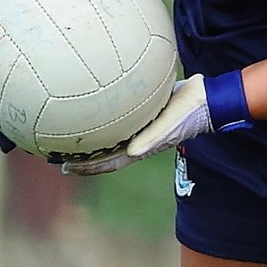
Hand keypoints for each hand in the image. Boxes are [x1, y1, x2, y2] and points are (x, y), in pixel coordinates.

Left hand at [62, 74, 211, 174]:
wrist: (208, 98)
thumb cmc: (190, 112)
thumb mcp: (170, 125)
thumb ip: (152, 139)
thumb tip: (131, 153)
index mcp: (142, 147)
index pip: (110, 163)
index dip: (89, 168)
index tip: (66, 168)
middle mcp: (139, 139)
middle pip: (106, 154)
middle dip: (83, 158)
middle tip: (58, 156)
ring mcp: (142, 127)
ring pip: (111, 139)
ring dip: (91, 142)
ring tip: (72, 139)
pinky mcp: (146, 113)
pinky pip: (120, 121)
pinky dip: (105, 122)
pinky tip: (98, 113)